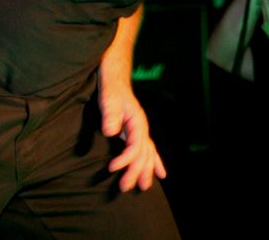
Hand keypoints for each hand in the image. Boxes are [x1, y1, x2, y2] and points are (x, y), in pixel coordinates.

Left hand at [98, 70, 166, 191]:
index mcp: (138, 121)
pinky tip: (160, 173)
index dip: (126, 159)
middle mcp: (143, 128)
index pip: (136, 145)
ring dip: (146, 171)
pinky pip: (149, 151)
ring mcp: (141, 131)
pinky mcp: (137, 134)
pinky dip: (154, 162)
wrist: (116, 81)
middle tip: (124, 187)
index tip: (112, 167)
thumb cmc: (112, 91)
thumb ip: (110, 116)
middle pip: (143, 154)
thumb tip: (111, 132)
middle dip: (136, 171)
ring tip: (143, 187)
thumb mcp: (109, 101)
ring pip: (148, 154)